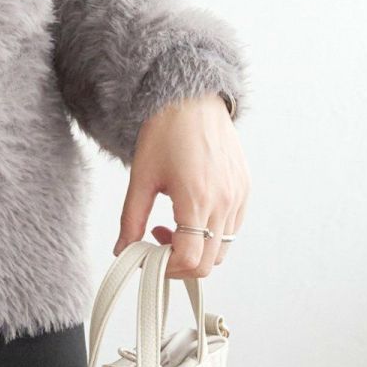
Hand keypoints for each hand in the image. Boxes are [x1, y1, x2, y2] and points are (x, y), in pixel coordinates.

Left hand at [112, 91, 249, 276]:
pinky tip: (190, 213)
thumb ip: (131, 218)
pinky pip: (232, 228)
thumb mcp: (141, 176)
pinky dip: (211, 233)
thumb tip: (122, 250)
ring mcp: (238, 196)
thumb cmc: (165, 130)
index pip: (190, 260)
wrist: (191, 98)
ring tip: (170, 227)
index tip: (149, 258)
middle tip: (157, 245)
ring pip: (222, 248)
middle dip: (180, 263)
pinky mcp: (244, 189)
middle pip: (209, 262)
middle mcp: (224, 201)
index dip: (166, 269)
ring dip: (197, 249)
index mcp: (197, 199)